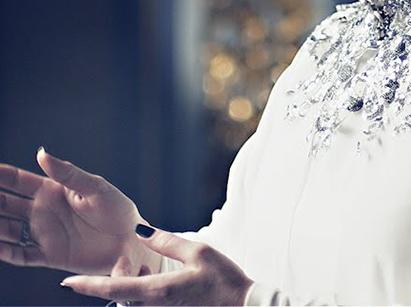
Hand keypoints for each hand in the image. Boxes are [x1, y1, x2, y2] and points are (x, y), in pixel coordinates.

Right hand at [0, 148, 160, 275]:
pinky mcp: (49, 255)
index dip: (1, 177)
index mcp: (54, 190)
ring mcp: (44, 233)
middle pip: (7, 205)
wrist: (131, 242)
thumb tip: (41, 153)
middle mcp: (44, 211)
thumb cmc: (117, 209)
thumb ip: (67, 173)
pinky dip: (4, 252)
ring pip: (8, 230)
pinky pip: (20, 254)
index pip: (19, 182)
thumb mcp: (95, 187)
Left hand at [61, 224, 253, 305]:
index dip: (88, 286)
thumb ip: (167, 241)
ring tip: (127, 276)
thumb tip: (140, 231)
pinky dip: (141, 298)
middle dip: (109, 286)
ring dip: (126, 292)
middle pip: (119, 300)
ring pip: (132, 305)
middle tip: (103, 273)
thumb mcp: (198, 251)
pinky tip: (154, 284)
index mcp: (158, 290)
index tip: (67, 282)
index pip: (114, 289)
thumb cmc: (223, 279)